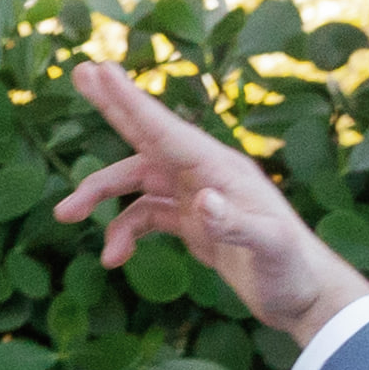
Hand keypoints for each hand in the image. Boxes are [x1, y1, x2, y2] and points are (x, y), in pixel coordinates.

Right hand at [57, 55, 366, 347]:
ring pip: (136, 181)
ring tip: (64, 216)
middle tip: (81, 72)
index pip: (165, 131)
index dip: (130, 103)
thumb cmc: (291, 270)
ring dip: (100, 195)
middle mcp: (206, 174)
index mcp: (220, 169)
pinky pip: (145, 216)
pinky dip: (123, 233)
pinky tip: (113, 259)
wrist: (304, 297)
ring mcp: (197, 196)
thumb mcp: (269, 248)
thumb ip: (236, 224)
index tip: (100, 72)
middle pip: (148, 136)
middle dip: (114, 108)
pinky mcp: (194, 222)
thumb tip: (201, 202)